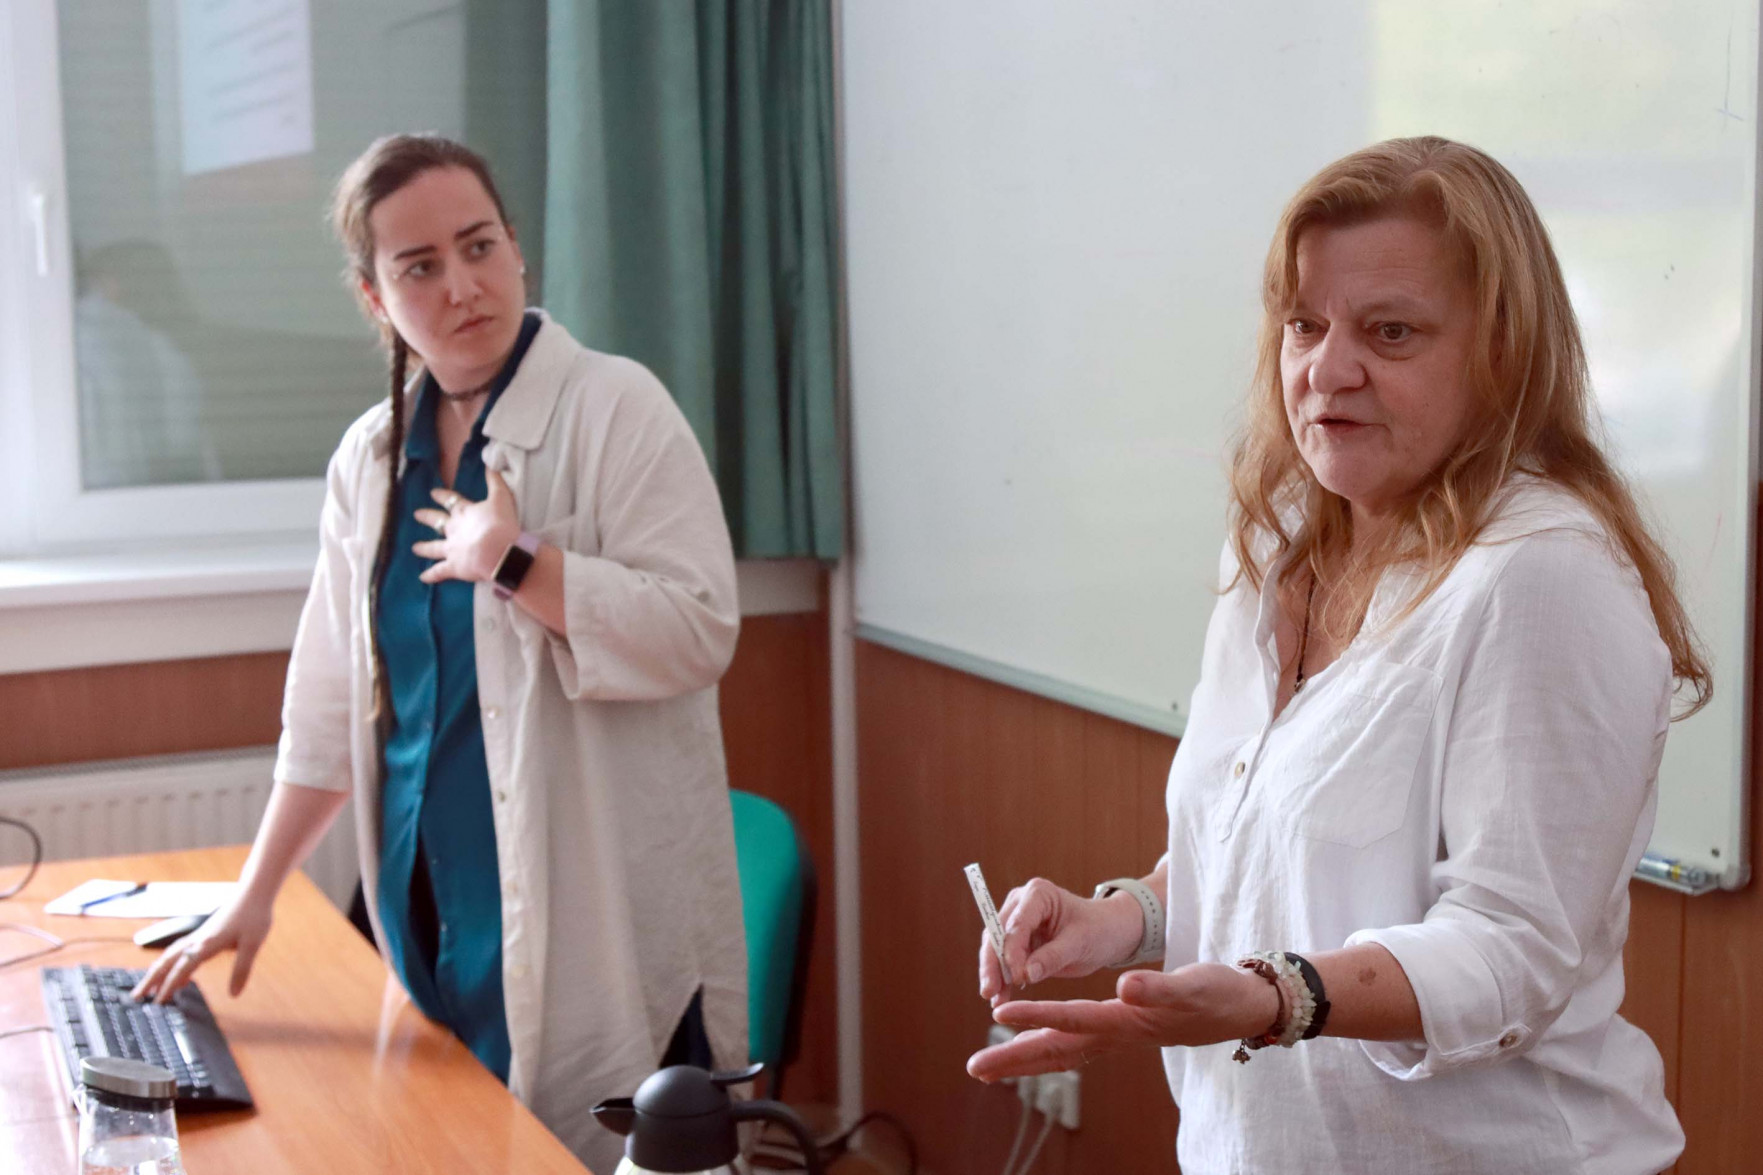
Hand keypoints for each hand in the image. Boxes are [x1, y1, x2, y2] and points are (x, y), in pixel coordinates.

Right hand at [129, 892, 273, 1004]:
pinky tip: (179, 977)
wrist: (254, 892)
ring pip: (170, 955)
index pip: (182, 968)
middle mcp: (197, 940)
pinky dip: (172, 964)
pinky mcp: (203, 934)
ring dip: (157, 972)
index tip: (157, 1002)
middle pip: (167, 961)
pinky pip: (180, 951)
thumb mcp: (253, 944)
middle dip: (151, 980)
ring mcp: (199, 936)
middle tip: (136, 997)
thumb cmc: (255, 916)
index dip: (169, 985)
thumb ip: (242, 970)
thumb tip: (234, 996)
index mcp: (207, 944)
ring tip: (148, 990)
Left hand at [411, 469, 520, 583]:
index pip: (451, 501)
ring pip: (434, 547)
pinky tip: (423, 578)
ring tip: (415, 548)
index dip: (443, 496)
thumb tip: (491, 462)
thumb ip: (495, 481)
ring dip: (424, 547)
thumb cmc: (501, 523)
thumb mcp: (501, 497)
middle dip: (428, 517)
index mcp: (464, 513)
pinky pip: (439, 571)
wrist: (498, 550)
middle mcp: (454, 530)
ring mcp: (451, 549)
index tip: (433, 492)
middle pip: (438, 522)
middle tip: (416, 514)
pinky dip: (431, 575)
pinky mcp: (453, 567)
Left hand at [966, 962, 1280, 1082]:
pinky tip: (1029, 1046)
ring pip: (1061, 1053)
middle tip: (974, 1068)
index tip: (1000, 1012)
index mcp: (1126, 1021)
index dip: (1037, 1015)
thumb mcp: (1194, 985)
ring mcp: (1117, 1038)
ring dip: (1023, 1059)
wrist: (1242, 1008)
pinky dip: (1047, 1047)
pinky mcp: (1122, 1032)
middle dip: (1014, 1060)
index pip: (1073, 1019)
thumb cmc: (1219, 994)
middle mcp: (1115, 1035)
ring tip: (986, 1067)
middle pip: (1056, 1051)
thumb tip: (1126, 983)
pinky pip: (1074, 1045)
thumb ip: (1160, 986)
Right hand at [978, 878, 1143, 1006]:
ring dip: (993, 975)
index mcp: (1038, 894)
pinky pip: (1003, 961)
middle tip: (990, 992)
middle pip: (997, 935)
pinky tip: (1000, 999)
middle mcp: (1020, 904)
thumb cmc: (1096, 930)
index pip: (1017, 924)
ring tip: (994, 1000)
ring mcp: (1016, 921)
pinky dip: (1002, 979)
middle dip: (993, 964)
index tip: (1017, 977)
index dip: (1012, 951)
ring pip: (995, 949)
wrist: (1105, 932)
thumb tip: (1025, 975)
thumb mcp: (1080, 943)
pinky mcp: (1017, 941)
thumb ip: (1053, 957)